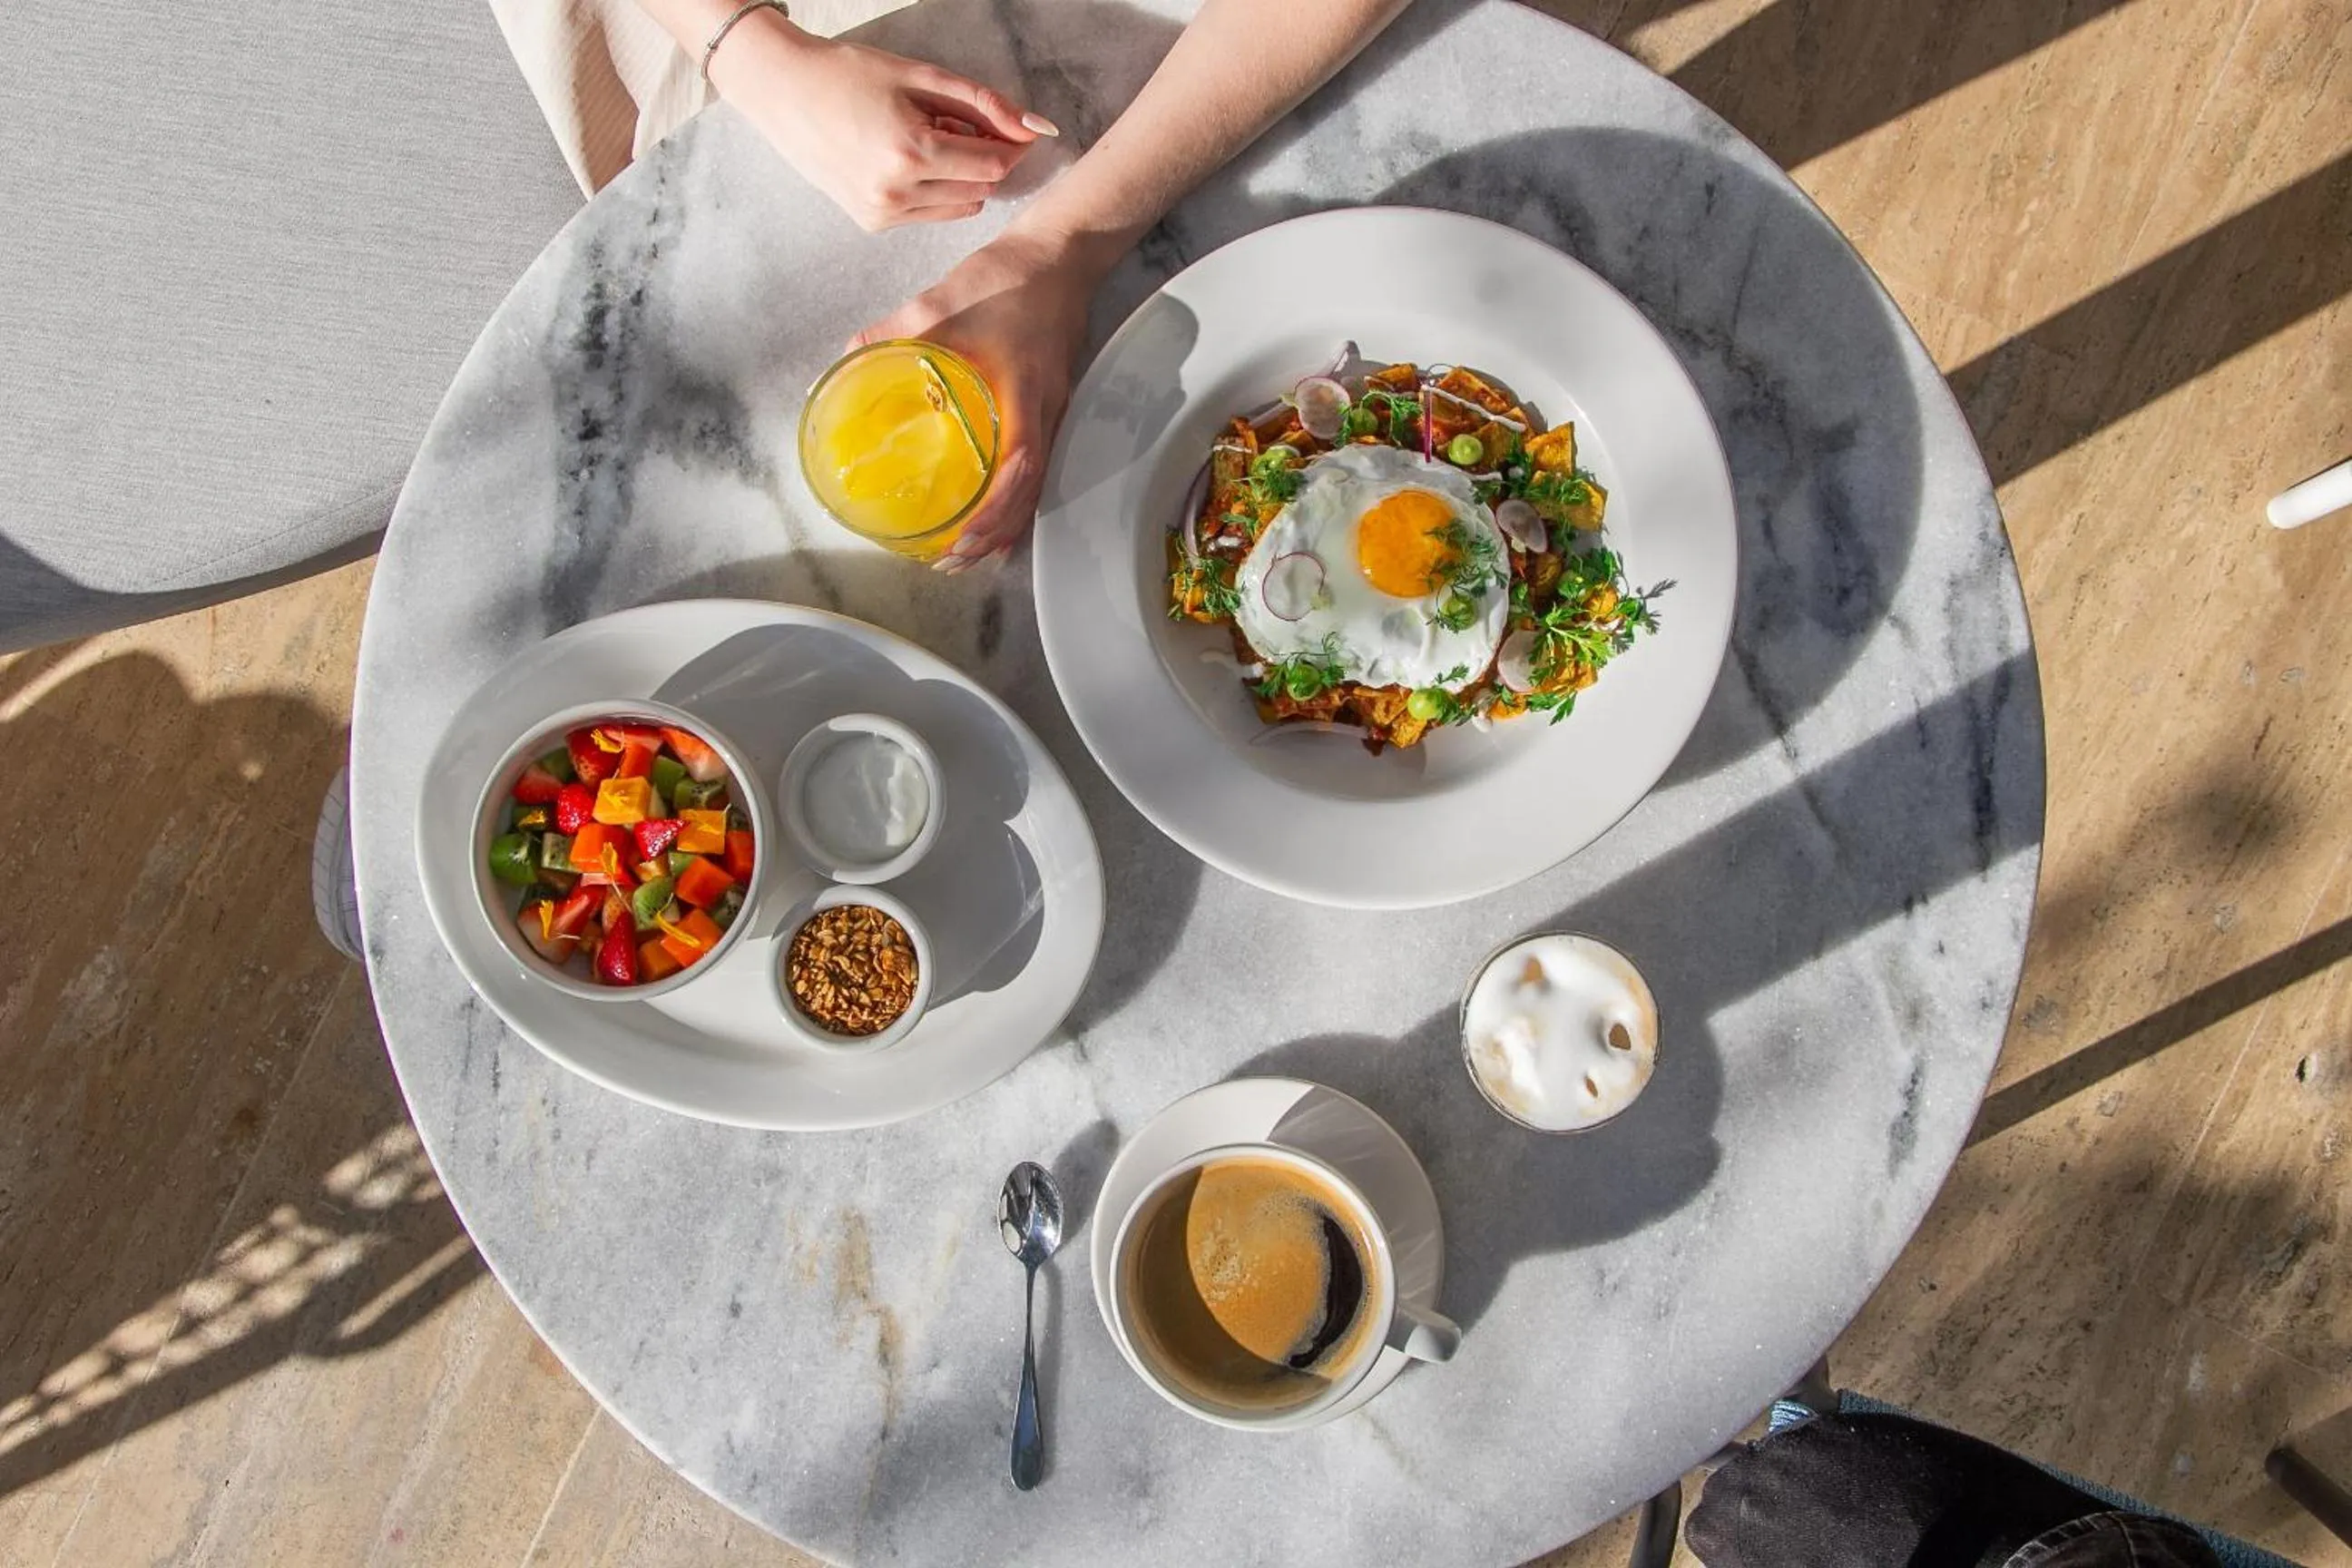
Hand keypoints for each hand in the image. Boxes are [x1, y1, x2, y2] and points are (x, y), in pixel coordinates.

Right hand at [708, 15, 1055, 230]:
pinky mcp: (872, 223)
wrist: (784, 92)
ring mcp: (883, 213)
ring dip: (961, 175)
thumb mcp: (922, 77)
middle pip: (981, 187)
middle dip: (983, 157)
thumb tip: (1036, 128)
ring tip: (928, 139)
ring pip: (960, 204)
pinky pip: (930, 213)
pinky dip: (936, 189)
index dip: (1012, 146)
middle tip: (956, 124)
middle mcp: (898, 193)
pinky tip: (907, 160)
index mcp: (912, 153)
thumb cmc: (850, 74)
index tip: (1014, 128)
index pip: (993, 164)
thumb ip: (983, 103)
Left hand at [851, 226, 1105, 571]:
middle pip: (1031, 493)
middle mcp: (1046, 412)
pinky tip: (993, 512)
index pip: (1019, 468)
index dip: (994, 511)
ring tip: (970, 553)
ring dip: (1006, 524)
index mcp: (1022, 393)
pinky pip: (1040, 466)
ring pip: (1038, 486)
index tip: (963, 538)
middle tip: (954, 562)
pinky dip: (1016, 498)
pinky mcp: (1054, 408)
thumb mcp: (934, 304)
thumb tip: (836, 368)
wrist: (1058, 256)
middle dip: (994, 535)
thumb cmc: (1002, 280)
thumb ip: (884, 335)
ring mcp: (1056, 413)